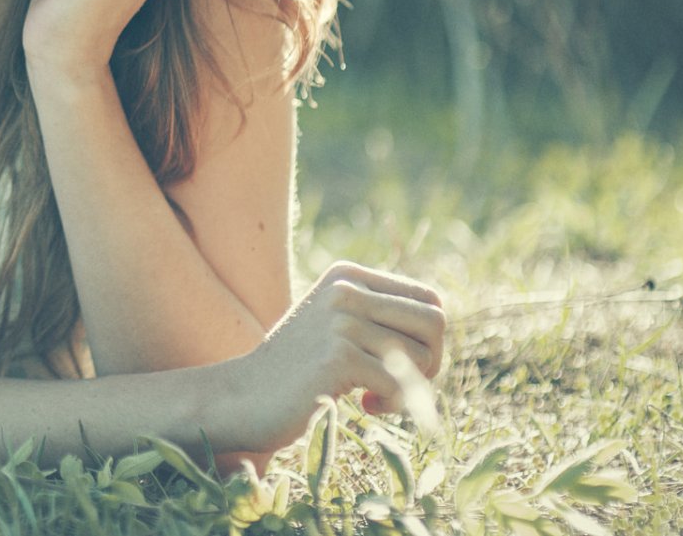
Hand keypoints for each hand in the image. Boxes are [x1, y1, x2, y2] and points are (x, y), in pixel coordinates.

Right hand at [233, 261, 447, 453]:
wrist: (242, 397)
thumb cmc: (297, 369)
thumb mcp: (336, 325)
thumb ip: (379, 315)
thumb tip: (440, 319)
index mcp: (347, 275)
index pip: (429, 300)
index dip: (428, 338)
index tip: (401, 363)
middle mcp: (344, 289)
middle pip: (434, 323)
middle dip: (430, 362)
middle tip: (397, 382)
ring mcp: (340, 321)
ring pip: (422, 357)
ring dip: (408, 388)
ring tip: (375, 396)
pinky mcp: (337, 357)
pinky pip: (400, 384)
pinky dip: (392, 404)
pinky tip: (363, 406)